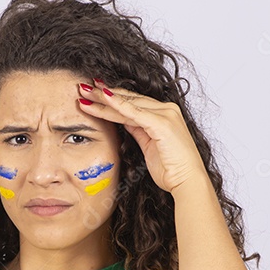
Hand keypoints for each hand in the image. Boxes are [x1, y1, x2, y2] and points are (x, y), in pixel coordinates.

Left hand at [78, 78, 207, 193]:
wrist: (187, 182)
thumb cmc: (171, 169)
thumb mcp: (149, 145)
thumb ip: (138, 130)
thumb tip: (124, 120)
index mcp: (164, 115)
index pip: (133, 102)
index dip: (112, 98)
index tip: (94, 94)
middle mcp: (167, 110)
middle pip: (129, 99)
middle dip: (104, 94)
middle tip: (83, 87)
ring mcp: (166, 115)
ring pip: (128, 104)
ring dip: (104, 99)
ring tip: (85, 93)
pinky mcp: (162, 123)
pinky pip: (135, 112)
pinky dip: (118, 105)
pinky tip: (104, 99)